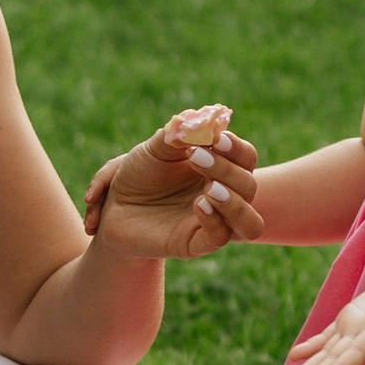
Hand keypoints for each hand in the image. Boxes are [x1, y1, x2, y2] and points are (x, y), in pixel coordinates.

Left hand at [81, 106, 264, 258]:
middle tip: (197, 157)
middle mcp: (223, 197)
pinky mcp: (194, 244)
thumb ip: (180, 134)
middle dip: (226, 170)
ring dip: (235, 203)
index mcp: (220, 169)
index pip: (246, 158)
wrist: (114, 204)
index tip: (217, 138)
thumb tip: (205, 120)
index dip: (237, 148)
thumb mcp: (157, 148)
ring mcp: (212, 222)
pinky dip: (214, 221)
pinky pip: (219, 238)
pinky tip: (199, 205)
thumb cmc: (140, 173)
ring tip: (210, 189)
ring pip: (250, 223)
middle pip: (248, 186)